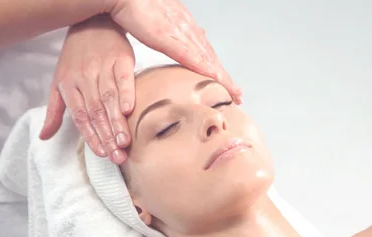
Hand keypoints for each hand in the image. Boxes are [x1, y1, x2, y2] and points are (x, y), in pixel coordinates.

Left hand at [39, 15, 134, 163]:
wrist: (92, 23)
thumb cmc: (76, 57)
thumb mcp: (59, 83)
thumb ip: (55, 112)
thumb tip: (44, 137)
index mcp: (68, 86)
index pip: (80, 117)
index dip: (91, 136)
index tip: (102, 153)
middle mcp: (84, 78)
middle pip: (96, 112)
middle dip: (107, 136)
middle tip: (118, 156)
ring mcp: (102, 68)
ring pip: (109, 99)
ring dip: (117, 122)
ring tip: (124, 142)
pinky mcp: (121, 59)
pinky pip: (123, 79)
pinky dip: (127, 94)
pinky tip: (130, 110)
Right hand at [109, 0, 241, 103]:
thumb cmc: (134, 4)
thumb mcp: (154, 19)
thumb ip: (164, 29)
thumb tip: (166, 35)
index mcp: (183, 23)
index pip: (204, 48)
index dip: (215, 66)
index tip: (224, 79)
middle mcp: (187, 27)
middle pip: (210, 56)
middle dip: (224, 76)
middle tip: (238, 94)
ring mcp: (181, 32)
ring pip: (207, 59)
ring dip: (222, 78)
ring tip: (234, 93)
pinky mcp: (170, 39)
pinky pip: (192, 58)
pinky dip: (206, 71)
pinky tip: (216, 81)